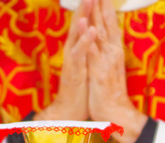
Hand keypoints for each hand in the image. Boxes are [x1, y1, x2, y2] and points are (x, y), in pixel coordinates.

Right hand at [34, 0, 95, 120]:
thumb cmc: (80, 88)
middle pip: (79, 23)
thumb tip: (93, 34)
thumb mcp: (86, 65)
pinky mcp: (74, 71)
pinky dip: (84, 41)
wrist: (70, 110)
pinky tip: (91, 30)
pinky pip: (79, 53)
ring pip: (77, 35)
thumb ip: (88, 49)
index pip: (85, 24)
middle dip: (85, 6)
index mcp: (79, 48)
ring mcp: (73, 60)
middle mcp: (73, 51)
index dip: (90, 8)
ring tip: (88, 1)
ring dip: (83, 17)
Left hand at [87, 0, 146, 142]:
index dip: (106, 7)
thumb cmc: (111, 93)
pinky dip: (90, 38)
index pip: (110, 24)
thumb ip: (108, 54)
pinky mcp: (98, 71)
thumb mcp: (109, 68)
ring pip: (101, 33)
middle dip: (103, 3)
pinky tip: (88, 25)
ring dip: (98, 14)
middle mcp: (112, 52)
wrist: (116, 113)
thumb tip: (106, 42)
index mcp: (114, 51)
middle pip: (107, 23)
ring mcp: (106, 60)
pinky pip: (93, 52)